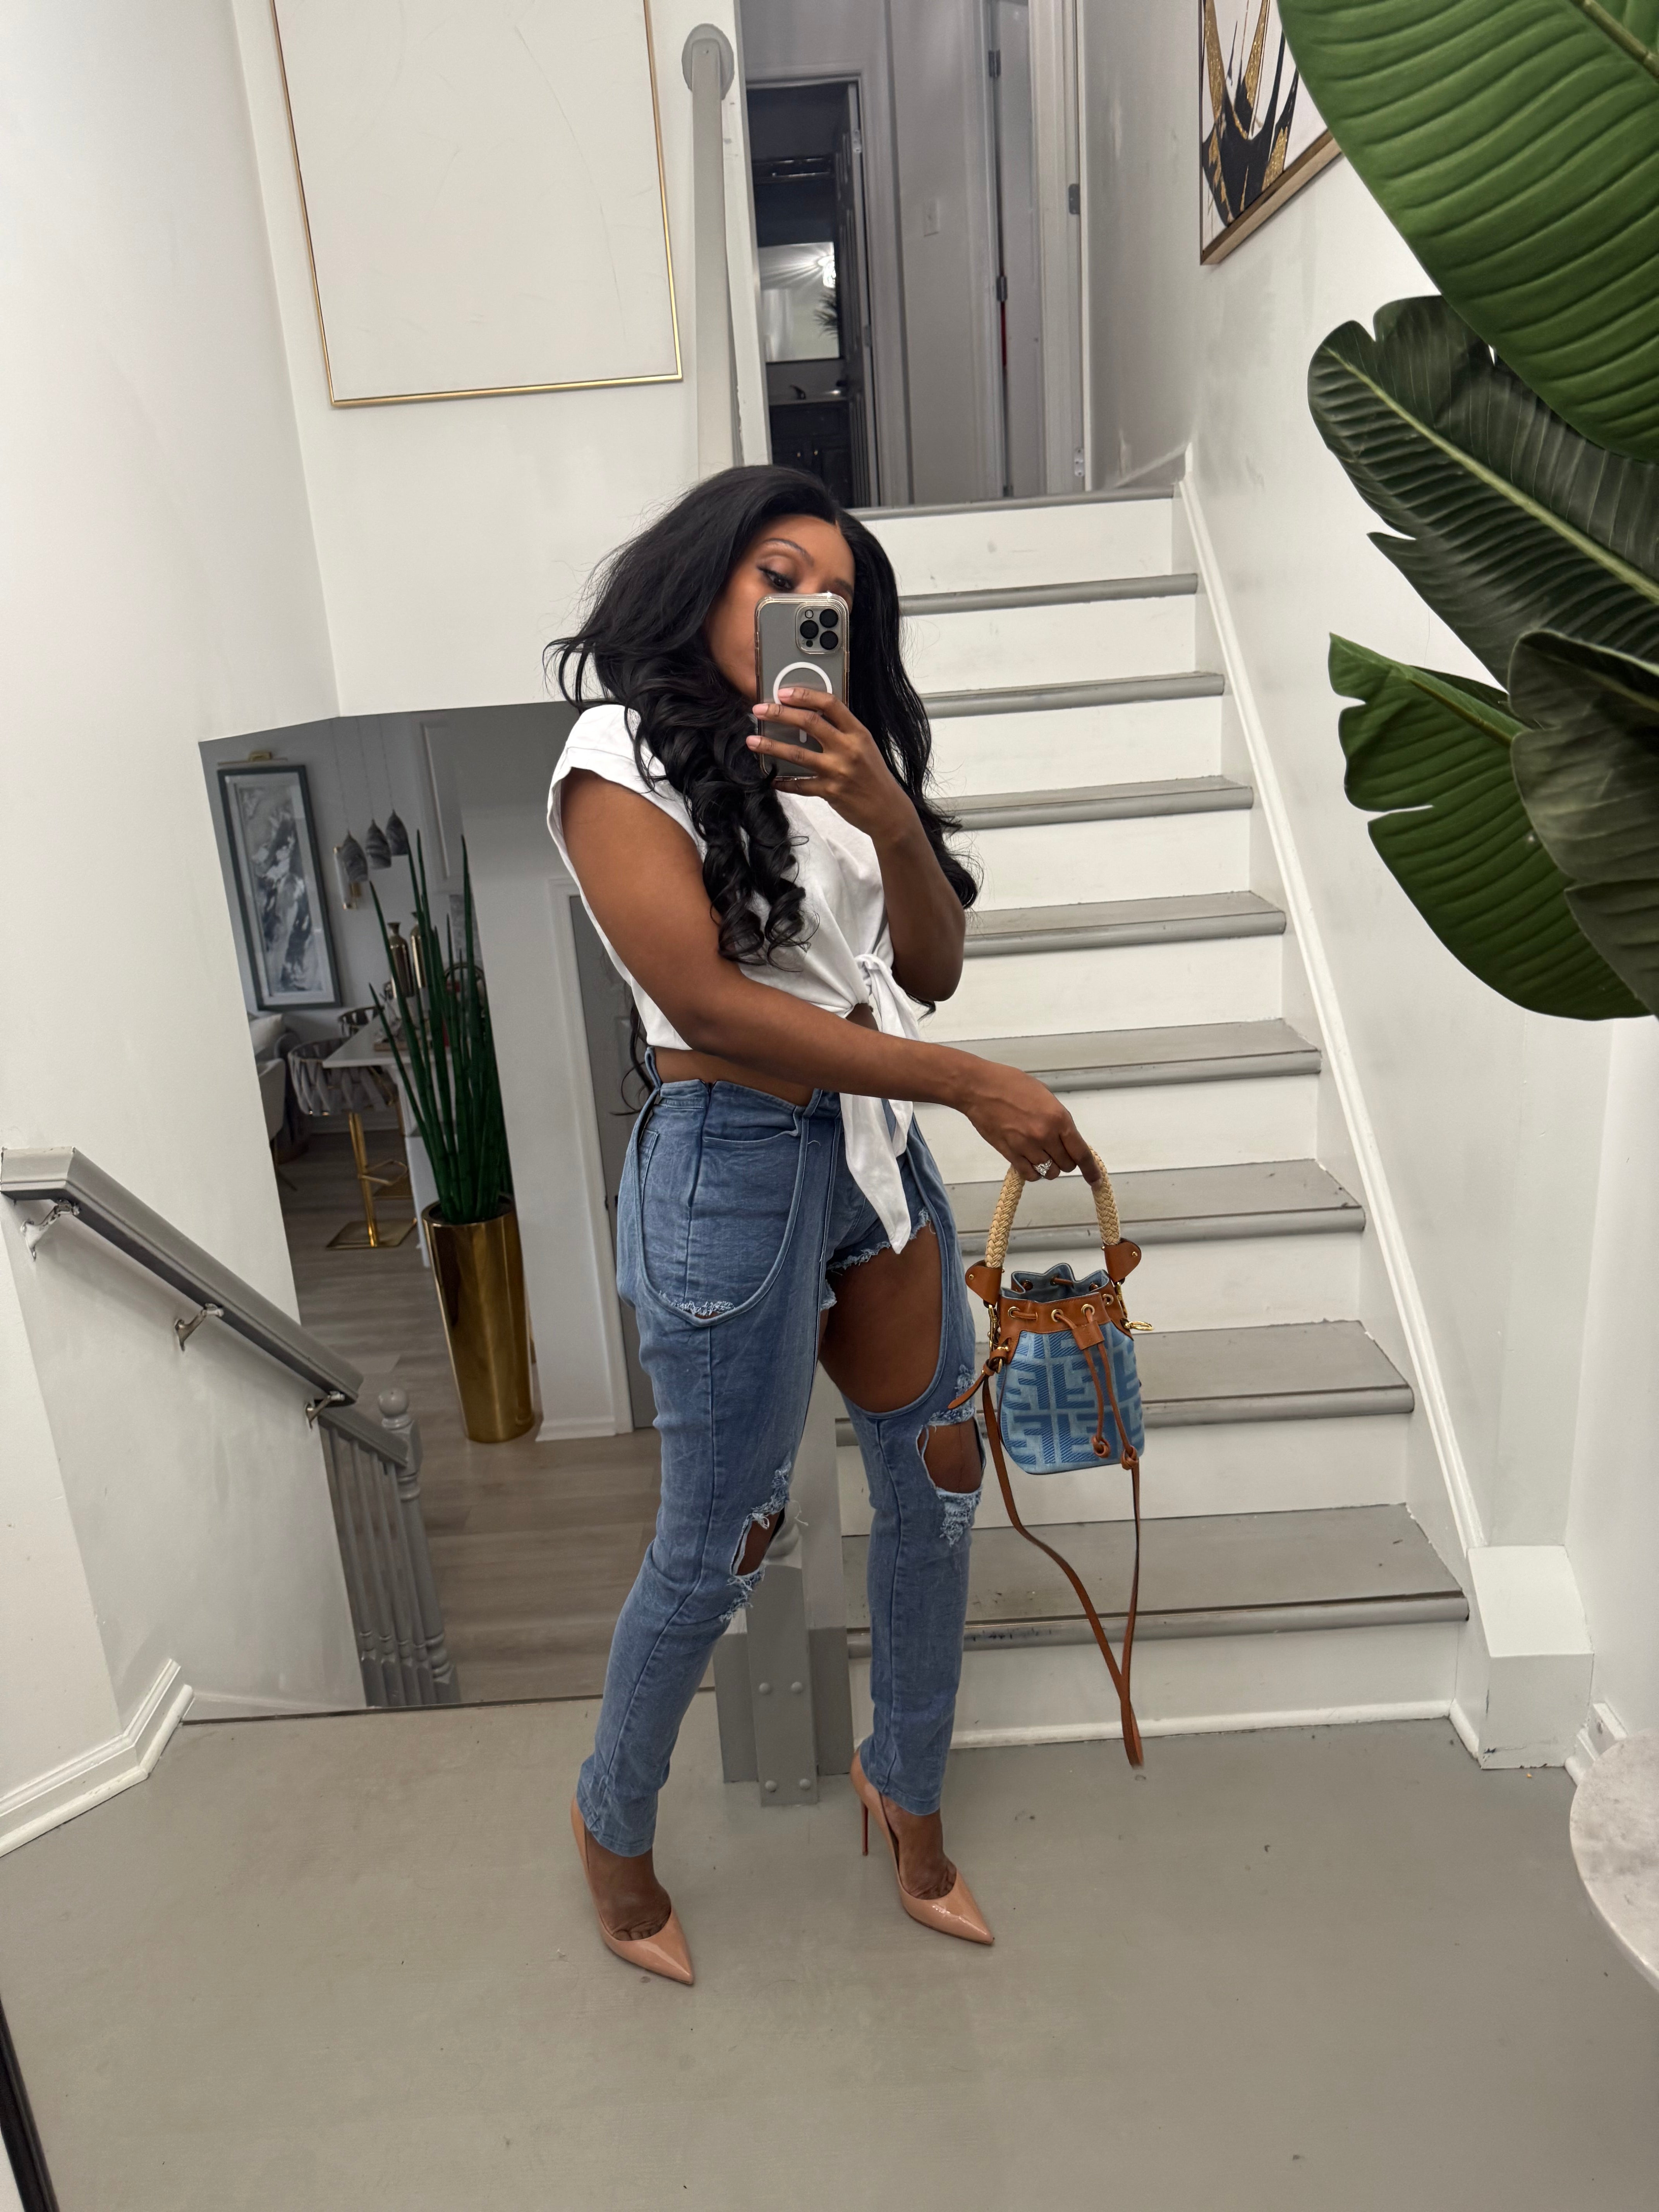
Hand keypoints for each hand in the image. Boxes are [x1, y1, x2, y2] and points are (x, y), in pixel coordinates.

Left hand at [747, 689, 914, 843]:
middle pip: (809, 723)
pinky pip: (800, 785)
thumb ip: (843, 732)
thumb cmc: (874, 777)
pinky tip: (772, 778)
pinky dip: (784, 782)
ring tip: (752, 741)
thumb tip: (812, 716)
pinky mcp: (830, 791)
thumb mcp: (865, 747)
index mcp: (858, 733)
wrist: (888, 811)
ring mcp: (838, 771)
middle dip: (780, 714)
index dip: (805, 695)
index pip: (830, 704)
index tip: (784, 692)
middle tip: (759, 710)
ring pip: (797, 754)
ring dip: (771, 746)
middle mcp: (848, 749)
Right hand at [954, 1060, 1099, 1183]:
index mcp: (1058, 1118)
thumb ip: (1058, 1119)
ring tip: (1040, 1154)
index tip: (1095, 1180)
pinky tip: (1029, 1162)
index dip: (1091, 1170)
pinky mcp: (1010, 1153)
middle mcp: (1045, 1135)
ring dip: (1049, 1167)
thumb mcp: (1045, 1096)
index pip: (1081, 1152)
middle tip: (1056, 1150)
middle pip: (1066, 1165)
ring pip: (1049, 1172)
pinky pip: (1030, 1175)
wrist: (979, 1088)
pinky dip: (1033, 1173)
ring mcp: (1027, 1147)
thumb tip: (1065, 1138)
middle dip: (1065, 1161)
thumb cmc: (1011, 1084)